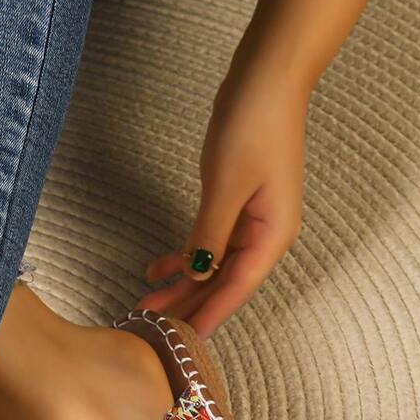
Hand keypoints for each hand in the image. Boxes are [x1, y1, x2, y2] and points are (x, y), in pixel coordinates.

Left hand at [140, 69, 308, 336]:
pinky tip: (158, 269)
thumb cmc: (252, 126)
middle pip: (224, 281)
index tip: (184, 340)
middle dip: (189, 304)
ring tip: (146, 302)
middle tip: (151, 326)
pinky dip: (184, 255)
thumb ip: (210, 235)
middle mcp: (266, 233)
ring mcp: (251, 219)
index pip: (238, 287)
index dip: (210, 314)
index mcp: (273, 235)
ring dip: (182, 283)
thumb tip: (197, 275)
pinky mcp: (235, 203)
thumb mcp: (225, 186)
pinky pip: (209, 241)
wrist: (266, 78)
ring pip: (213, 264)